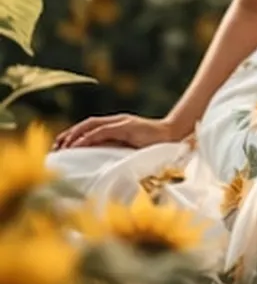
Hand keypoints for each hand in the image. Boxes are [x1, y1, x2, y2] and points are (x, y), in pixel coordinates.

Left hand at [52, 114, 183, 151]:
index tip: (60, 147)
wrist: (174, 136)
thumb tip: (100, 162)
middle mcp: (117, 121)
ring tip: (62, 146)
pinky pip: (103, 131)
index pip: (90, 127)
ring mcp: (122, 122)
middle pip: (86, 124)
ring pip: (91, 125)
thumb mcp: (131, 148)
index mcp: (117, 126)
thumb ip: (117, 150)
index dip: (74, 135)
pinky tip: (78, 144)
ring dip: (75, 135)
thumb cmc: (155, 146)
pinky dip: (88, 137)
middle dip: (69, 134)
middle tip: (55, 147)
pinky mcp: (127, 126)